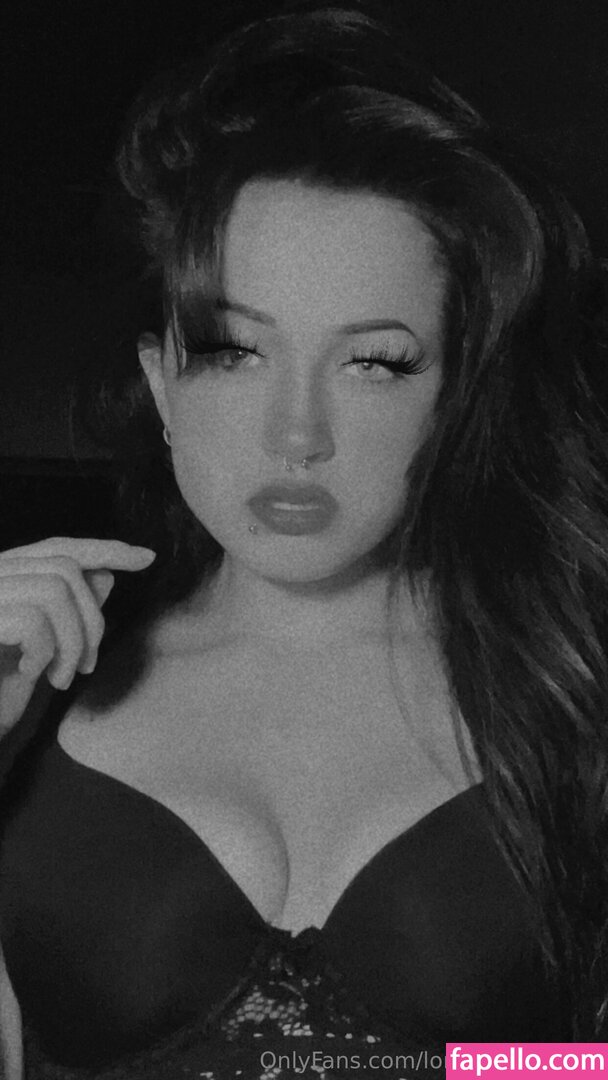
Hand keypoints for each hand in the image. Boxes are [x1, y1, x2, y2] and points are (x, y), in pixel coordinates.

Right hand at [0, 538, 155, 719]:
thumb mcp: (40, 649)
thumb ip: (67, 610)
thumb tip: (106, 574)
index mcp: (2, 576)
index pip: (56, 547)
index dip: (103, 548)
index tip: (145, 557)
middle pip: (64, 569)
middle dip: (91, 619)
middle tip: (85, 666)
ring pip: (55, 590)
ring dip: (72, 640)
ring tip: (60, 678)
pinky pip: (32, 619)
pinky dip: (45, 651)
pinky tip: (32, 674)